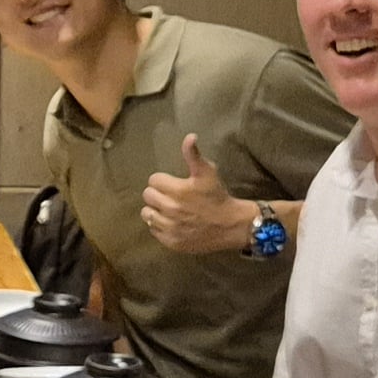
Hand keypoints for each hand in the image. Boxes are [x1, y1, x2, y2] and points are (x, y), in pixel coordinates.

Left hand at [139, 133, 259, 253]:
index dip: (163, 180)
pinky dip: (160, 226)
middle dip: (157, 194)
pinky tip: (172, 222)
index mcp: (178, 190)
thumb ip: (194, 155)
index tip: (173, 184)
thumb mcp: (208, 172)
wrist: (230, 225)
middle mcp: (171, 209)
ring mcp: (170, 227)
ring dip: (155, 210)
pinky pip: (154, 231)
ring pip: (147, 214)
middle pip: (148, 196)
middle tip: (170, 196)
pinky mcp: (171, 241)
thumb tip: (189, 136)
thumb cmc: (217, 196)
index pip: (153, 180)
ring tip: (167, 209)